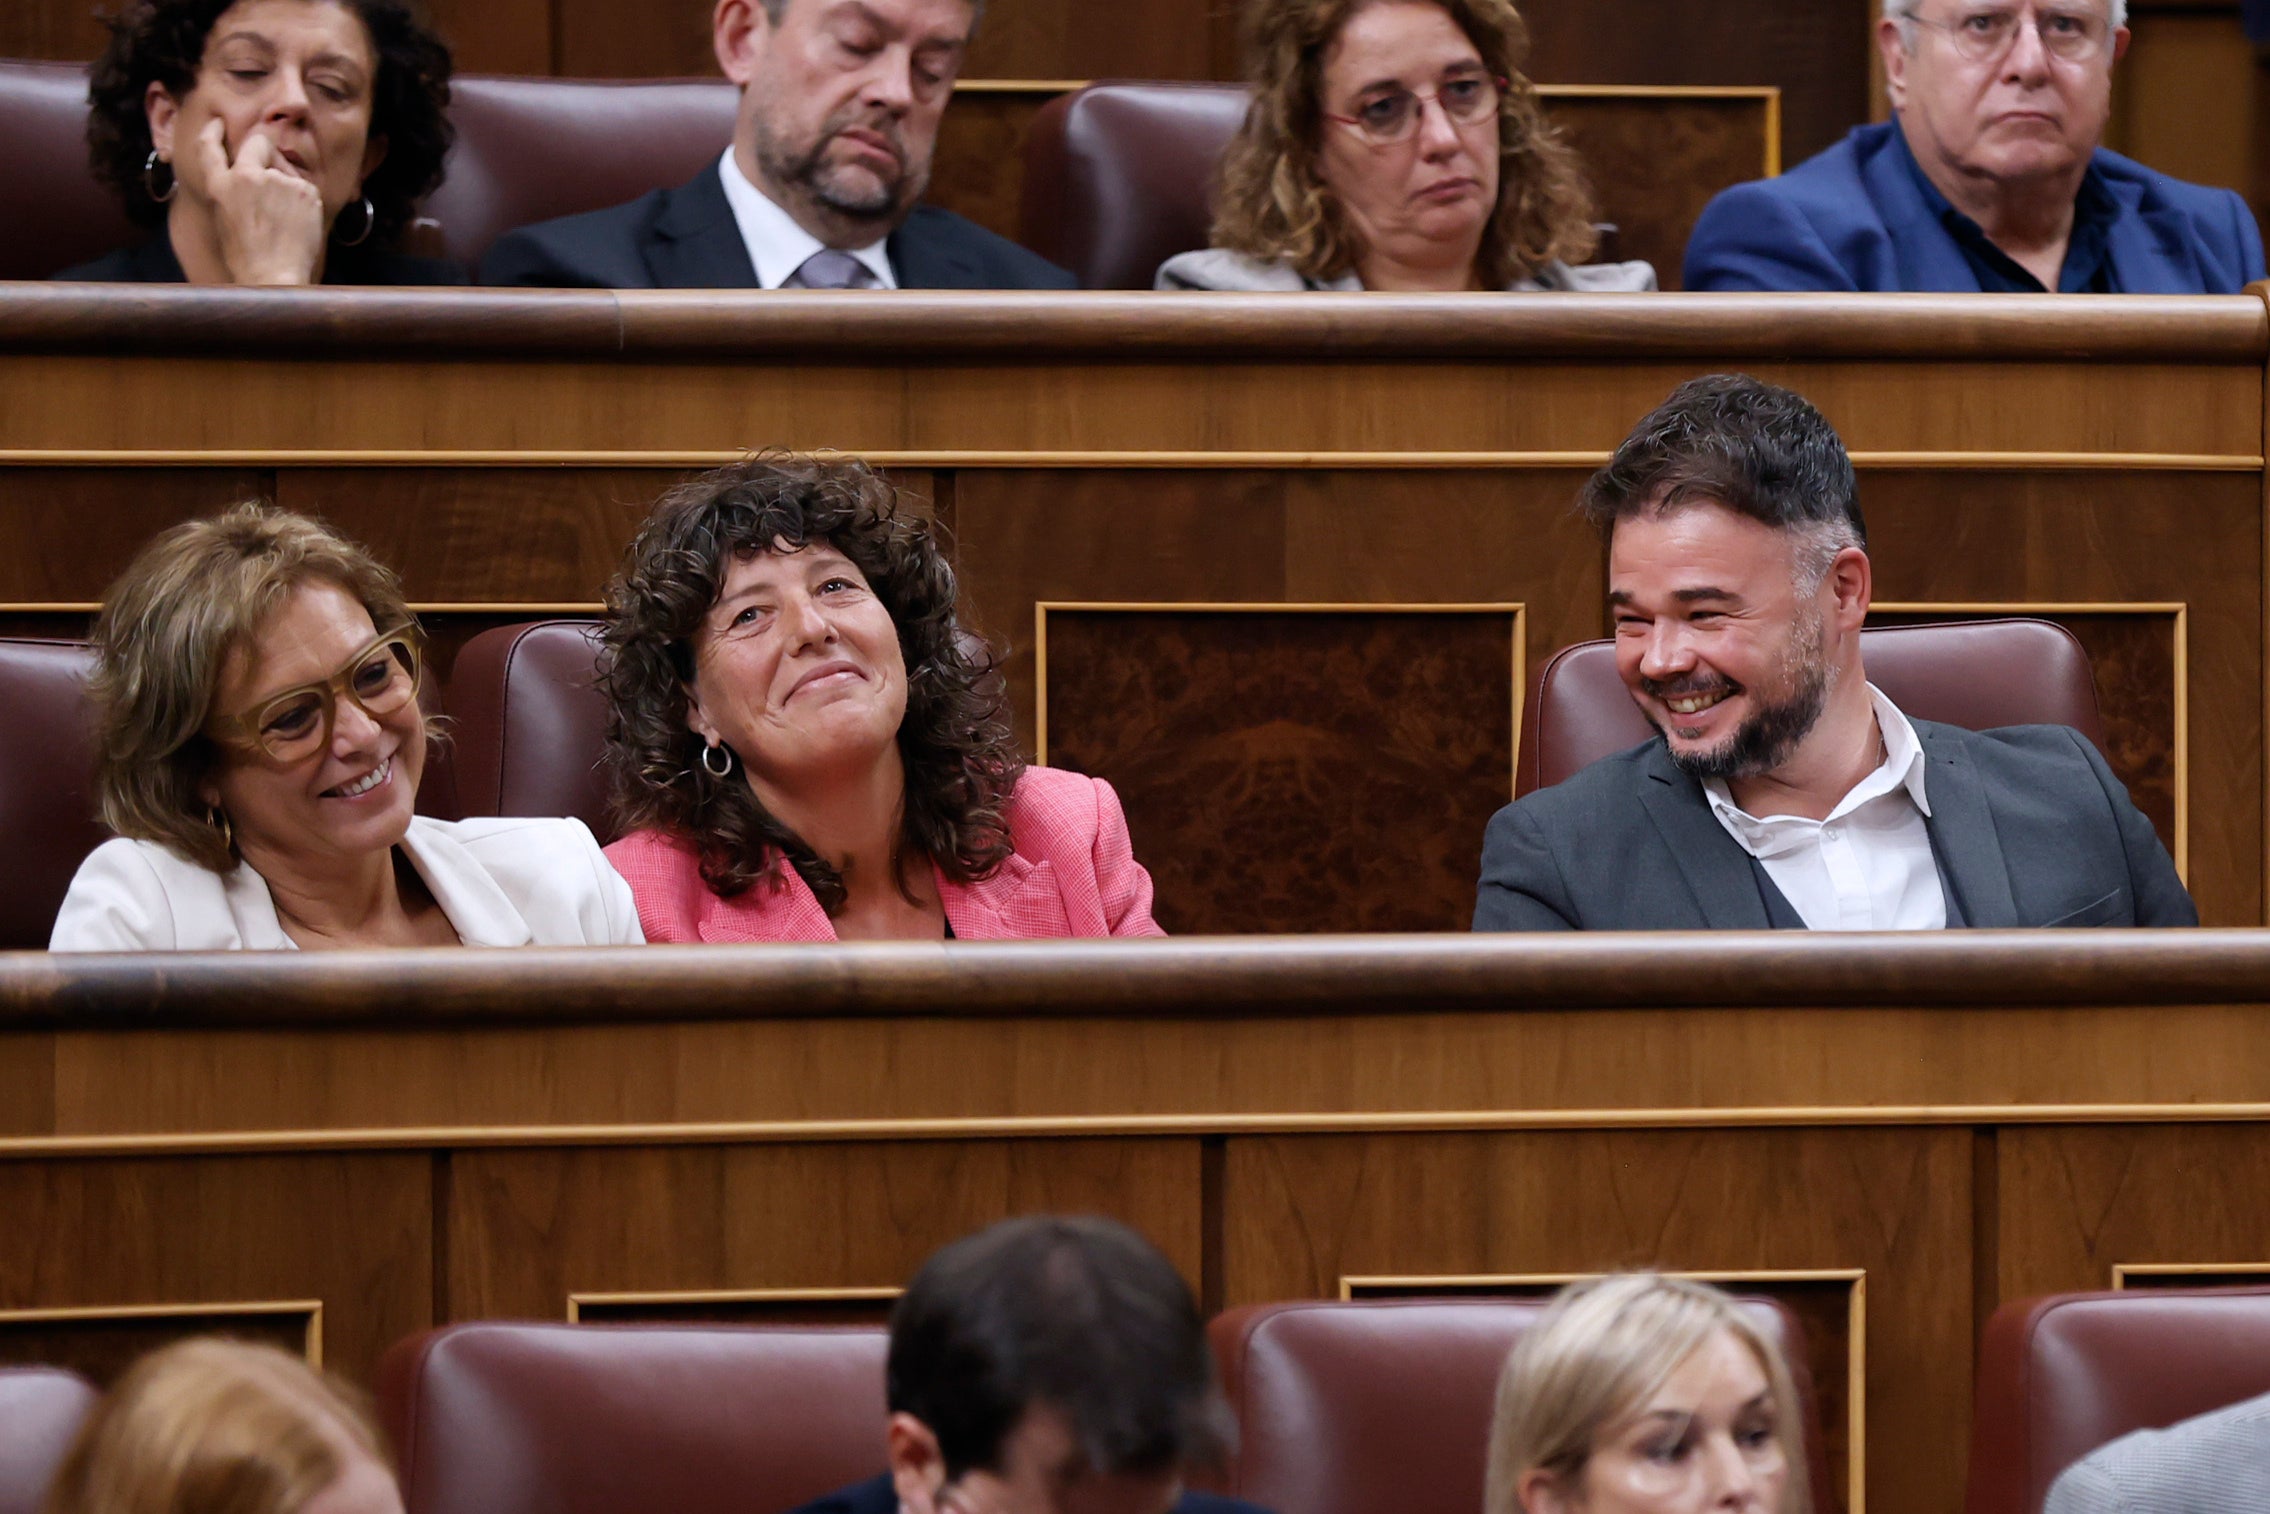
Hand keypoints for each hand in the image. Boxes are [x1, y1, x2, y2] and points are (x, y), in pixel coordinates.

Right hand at [195, 118, 326, 285]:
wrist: (273, 276)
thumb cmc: (247, 258)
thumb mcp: (225, 219)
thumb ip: (233, 191)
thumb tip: (252, 174)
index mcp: (220, 186)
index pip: (209, 148)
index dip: (213, 132)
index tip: (219, 124)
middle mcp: (247, 176)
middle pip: (259, 143)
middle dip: (264, 149)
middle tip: (271, 169)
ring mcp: (277, 181)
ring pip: (286, 170)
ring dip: (286, 184)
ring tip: (283, 220)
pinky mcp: (304, 190)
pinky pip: (304, 188)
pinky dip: (303, 201)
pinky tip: (297, 224)